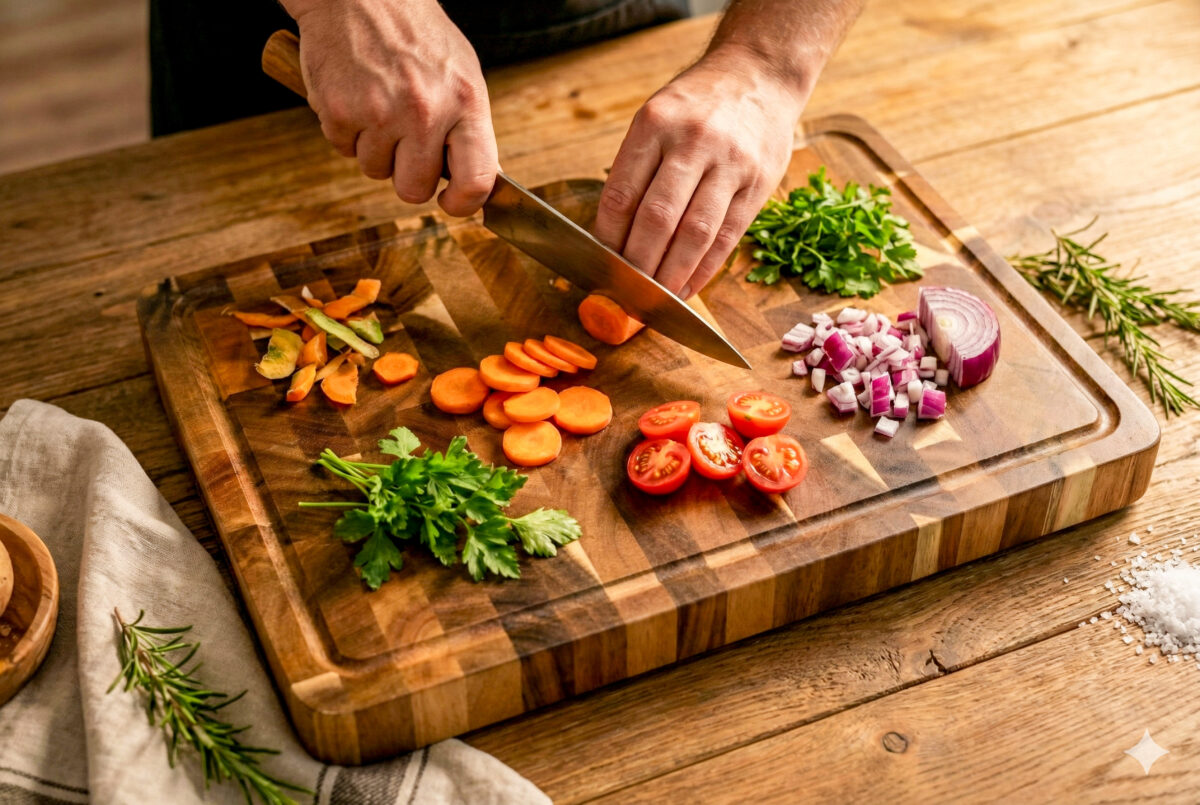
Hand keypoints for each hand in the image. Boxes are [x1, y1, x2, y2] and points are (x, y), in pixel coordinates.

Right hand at [287, 0, 497, 215]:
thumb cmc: (415, 34)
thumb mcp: (461, 73)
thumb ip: (468, 128)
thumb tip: (475, 181)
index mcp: (465, 101)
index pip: (477, 180)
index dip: (463, 204)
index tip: (450, 203)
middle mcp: (425, 110)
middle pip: (414, 189)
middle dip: (407, 175)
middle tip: (404, 143)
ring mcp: (379, 112)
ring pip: (374, 171)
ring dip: (374, 149)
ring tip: (379, 105)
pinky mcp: (338, 111)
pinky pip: (343, 149)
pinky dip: (346, 131)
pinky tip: (355, 95)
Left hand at [594, 49, 808, 297]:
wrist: (760, 74)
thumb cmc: (698, 104)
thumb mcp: (657, 116)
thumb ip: (635, 168)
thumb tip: (612, 236)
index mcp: (655, 124)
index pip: (622, 194)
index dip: (608, 238)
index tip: (600, 264)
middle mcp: (693, 142)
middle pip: (657, 218)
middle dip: (638, 265)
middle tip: (625, 294)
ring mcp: (730, 164)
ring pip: (695, 234)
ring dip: (671, 275)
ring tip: (655, 301)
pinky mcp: (758, 185)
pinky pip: (727, 238)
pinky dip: (704, 270)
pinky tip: (687, 288)